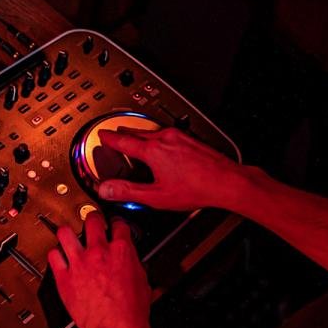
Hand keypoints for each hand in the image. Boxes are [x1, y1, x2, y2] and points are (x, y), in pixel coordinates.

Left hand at [48, 210, 151, 327]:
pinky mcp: (64, 277)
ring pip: (66, 233)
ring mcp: (79, 263)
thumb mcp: (143, 281)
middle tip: (92, 222)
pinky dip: (55, 255)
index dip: (116, 223)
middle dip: (93, 218)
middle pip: (92, 220)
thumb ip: (134, 265)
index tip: (114, 225)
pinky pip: (53, 257)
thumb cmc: (130, 311)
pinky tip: (58, 256)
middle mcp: (98, 252)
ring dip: (68, 232)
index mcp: (121, 251)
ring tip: (69, 234)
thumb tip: (131, 263)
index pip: (118, 224)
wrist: (115, 327)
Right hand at [90, 126, 248, 211]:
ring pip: (153, 131)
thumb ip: (129, 192)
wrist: (225, 181)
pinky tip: (162, 145)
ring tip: (136, 139)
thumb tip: (107, 189)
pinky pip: (167, 133)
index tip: (102, 135)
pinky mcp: (190, 138)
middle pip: (137, 132)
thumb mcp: (156, 196)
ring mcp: (179, 136)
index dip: (110, 138)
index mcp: (153, 151)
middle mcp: (165, 139)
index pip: (123, 141)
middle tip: (115, 135)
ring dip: (141, 134)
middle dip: (124, 133)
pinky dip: (158, 137)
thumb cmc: (196, 188)